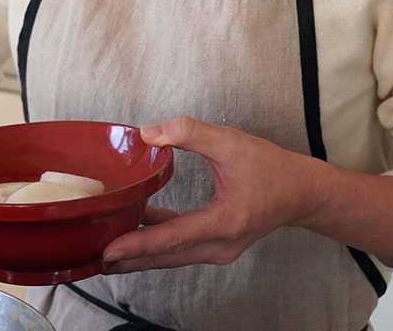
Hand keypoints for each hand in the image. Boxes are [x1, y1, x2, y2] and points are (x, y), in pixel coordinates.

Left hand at [101, 116, 324, 272]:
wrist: (301, 192)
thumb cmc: (270, 167)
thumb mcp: (231, 142)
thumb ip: (189, 133)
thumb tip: (148, 133)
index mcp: (225, 221)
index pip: (173, 237)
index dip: (138, 244)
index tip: (109, 251)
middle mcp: (221, 245)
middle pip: (166, 256)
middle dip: (129, 259)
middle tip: (92, 258)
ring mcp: (219, 251)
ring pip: (172, 257)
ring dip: (140, 254)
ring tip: (105, 251)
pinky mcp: (217, 247)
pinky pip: (180, 249)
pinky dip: (157, 243)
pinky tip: (137, 226)